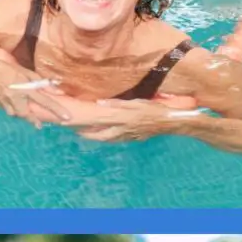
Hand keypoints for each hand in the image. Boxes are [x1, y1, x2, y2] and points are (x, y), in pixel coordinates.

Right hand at [0, 55, 71, 126]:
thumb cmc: (8, 68)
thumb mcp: (26, 72)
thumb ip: (41, 82)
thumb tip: (58, 90)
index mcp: (24, 87)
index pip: (44, 100)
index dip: (56, 109)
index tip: (67, 118)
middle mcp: (15, 95)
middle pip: (26, 114)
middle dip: (32, 119)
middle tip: (38, 124)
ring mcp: (4, 100)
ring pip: (15, 114)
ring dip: (20, 112)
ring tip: (20, 107)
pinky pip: (7, 110)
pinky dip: (11, 108)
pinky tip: (10, 101)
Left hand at [70, 98, 185, 143]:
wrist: (170, 123)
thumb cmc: (154, 110)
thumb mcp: (137, 103)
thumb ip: (118, 104)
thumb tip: (100, 104)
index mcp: (121, 122)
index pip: (97, 126)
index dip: (84, 127)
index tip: (71, 125)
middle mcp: (122, 132)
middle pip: (100, 136)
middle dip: (87, 134)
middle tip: (76, 131)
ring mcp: (128, 136)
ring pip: (107, 138)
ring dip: (97, 136)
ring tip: (87, 133)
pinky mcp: (135, 137)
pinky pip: (117, 138)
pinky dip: (108, 136)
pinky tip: (108, 134)